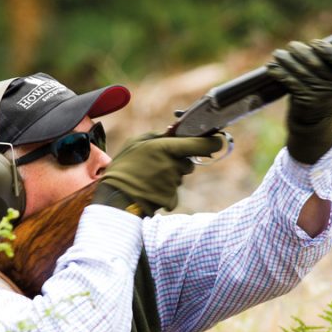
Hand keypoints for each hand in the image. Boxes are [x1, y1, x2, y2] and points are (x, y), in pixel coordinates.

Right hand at [91, 132, 224, 215]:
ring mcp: (173, 184)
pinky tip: (149, 189)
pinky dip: (164, 190)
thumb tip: (174, 132)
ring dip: (170, 175)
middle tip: (160, 162)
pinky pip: (174, 192)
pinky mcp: (171, 199)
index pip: (202, 144)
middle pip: (189, 162)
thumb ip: (158, 136)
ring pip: (180, 176)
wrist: (115, 198)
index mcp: (166, 148)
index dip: (212, 142)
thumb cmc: (123, 167)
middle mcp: (173, 166)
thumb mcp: (136, 143)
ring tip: (149, 177)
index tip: (216, 140)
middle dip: (180, 161)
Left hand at [268, 38, 331, 164]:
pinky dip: (280, 73)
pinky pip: (291, 83)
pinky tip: (271, 67)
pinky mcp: (307, 101)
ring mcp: (322, 94)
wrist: (314, 118)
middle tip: (291, 46)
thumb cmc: (323, 87)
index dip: (327, 50)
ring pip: (301, 72)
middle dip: (301, 52)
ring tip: (277, 54)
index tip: (315, 43)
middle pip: (317, 63)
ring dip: (287, 61)